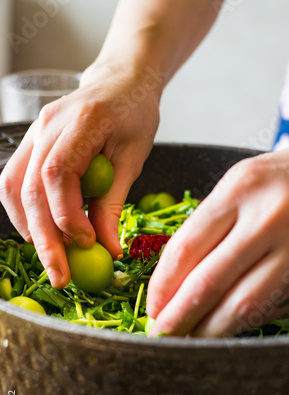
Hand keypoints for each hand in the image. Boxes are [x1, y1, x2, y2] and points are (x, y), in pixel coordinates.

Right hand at [0, 63, 159, 287]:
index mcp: (82, 122)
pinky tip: (41, 233)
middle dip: (45, 239)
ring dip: (29, 228)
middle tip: (61, 275)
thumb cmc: (134, 115)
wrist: (120, 83)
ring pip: (13, 188)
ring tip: (52, 258)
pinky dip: (24, 213)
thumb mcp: (134, 158)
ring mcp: (33, 133)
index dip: (68, 216)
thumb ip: (114, 202)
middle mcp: (47, 126)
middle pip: (30, 188)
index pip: (58, 174)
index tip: (88, 244)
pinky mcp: (30, 144)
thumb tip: (107, 249)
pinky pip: (14, 182)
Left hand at [147, 132, 288, 336]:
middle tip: (161, 336)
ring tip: (190, 340)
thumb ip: (212, 225)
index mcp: (241, 188)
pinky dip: (246, 321)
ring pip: (243, 306)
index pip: (185, 249)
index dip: (161, 287)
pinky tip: (229, 327)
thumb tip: (178, 277)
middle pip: (209, 284)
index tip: (152, 307)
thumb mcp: (245, 182)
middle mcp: (269, 219)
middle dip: (178, 318)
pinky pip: (274, 306)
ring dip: (211, 331)